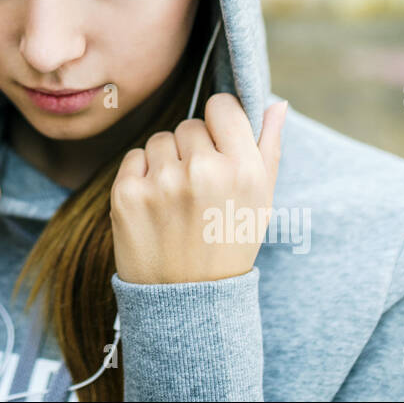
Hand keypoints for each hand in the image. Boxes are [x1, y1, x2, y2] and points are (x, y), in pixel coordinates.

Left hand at [110, 94, 287, 284]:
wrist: (186, 299)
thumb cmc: (228, 244)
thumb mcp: (261, 201)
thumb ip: (269, 147)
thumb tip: (277, 103)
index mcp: (243, 170)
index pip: (222, 106)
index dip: (219, 122)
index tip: (218, 143)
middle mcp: (203, 171)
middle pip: (188, 125)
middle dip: (192, 148)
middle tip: (198, 188)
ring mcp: (162, 181)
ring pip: (159, 139)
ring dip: (166, 161)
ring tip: (177, 199)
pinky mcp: (127, 192)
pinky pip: (134, 157)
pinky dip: (141, 176)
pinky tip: (155, 206)